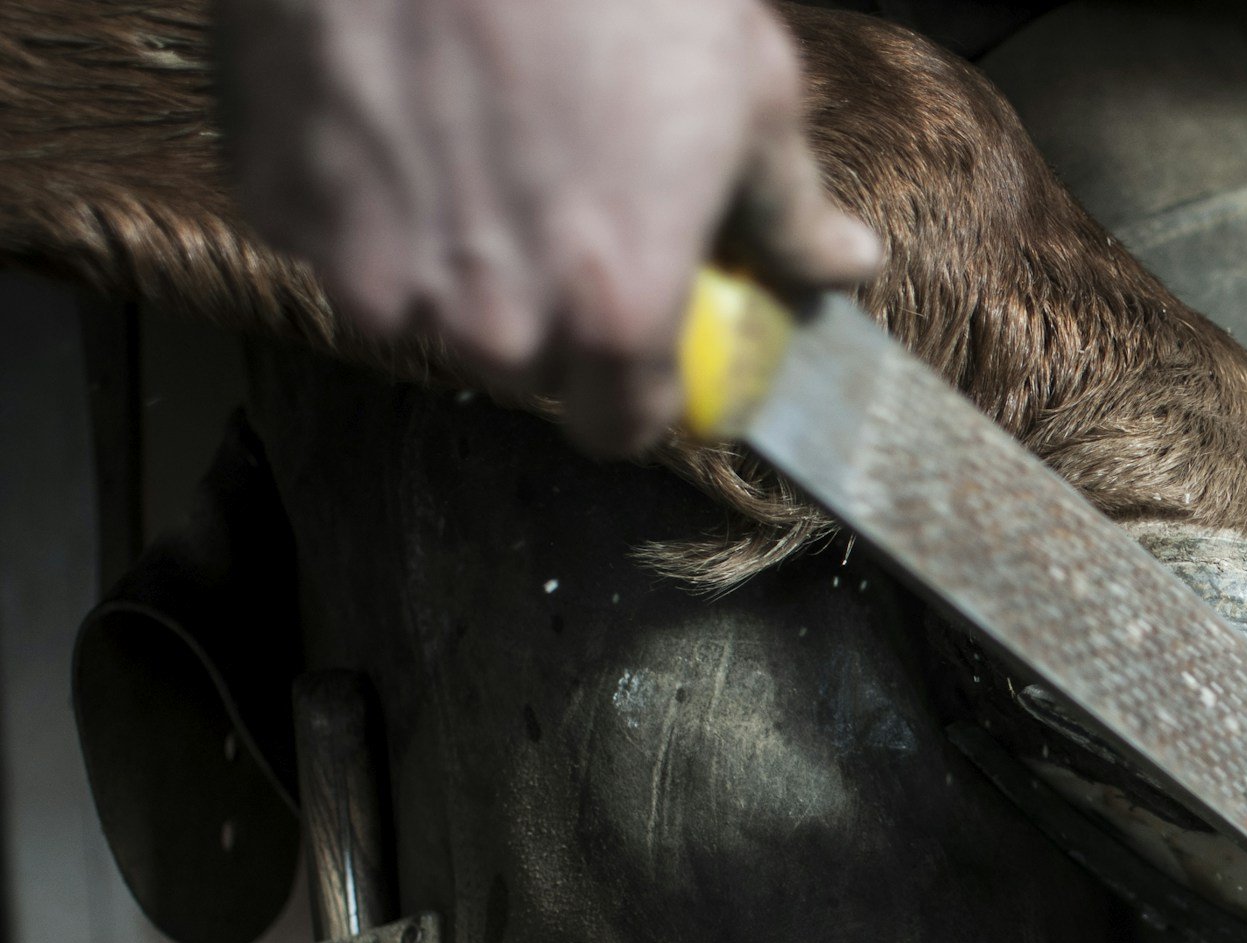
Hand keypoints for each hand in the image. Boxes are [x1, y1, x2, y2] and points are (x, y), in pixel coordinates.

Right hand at [216, 0, 881, 452]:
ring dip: (446, 255)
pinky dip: (360, 190)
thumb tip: (842, 264)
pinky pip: (327, 233)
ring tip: (478, 140)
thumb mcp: (749, 88)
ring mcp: (371, 266)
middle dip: (545, 311)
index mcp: (615, 313)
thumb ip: (787, 207)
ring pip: (415, 309)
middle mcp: (490, 319)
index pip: (620, 428)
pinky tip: (398, 105)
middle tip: (561, 203)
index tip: (642, 339)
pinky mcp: (281, 201)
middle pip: (519, 370)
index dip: (635, 386)